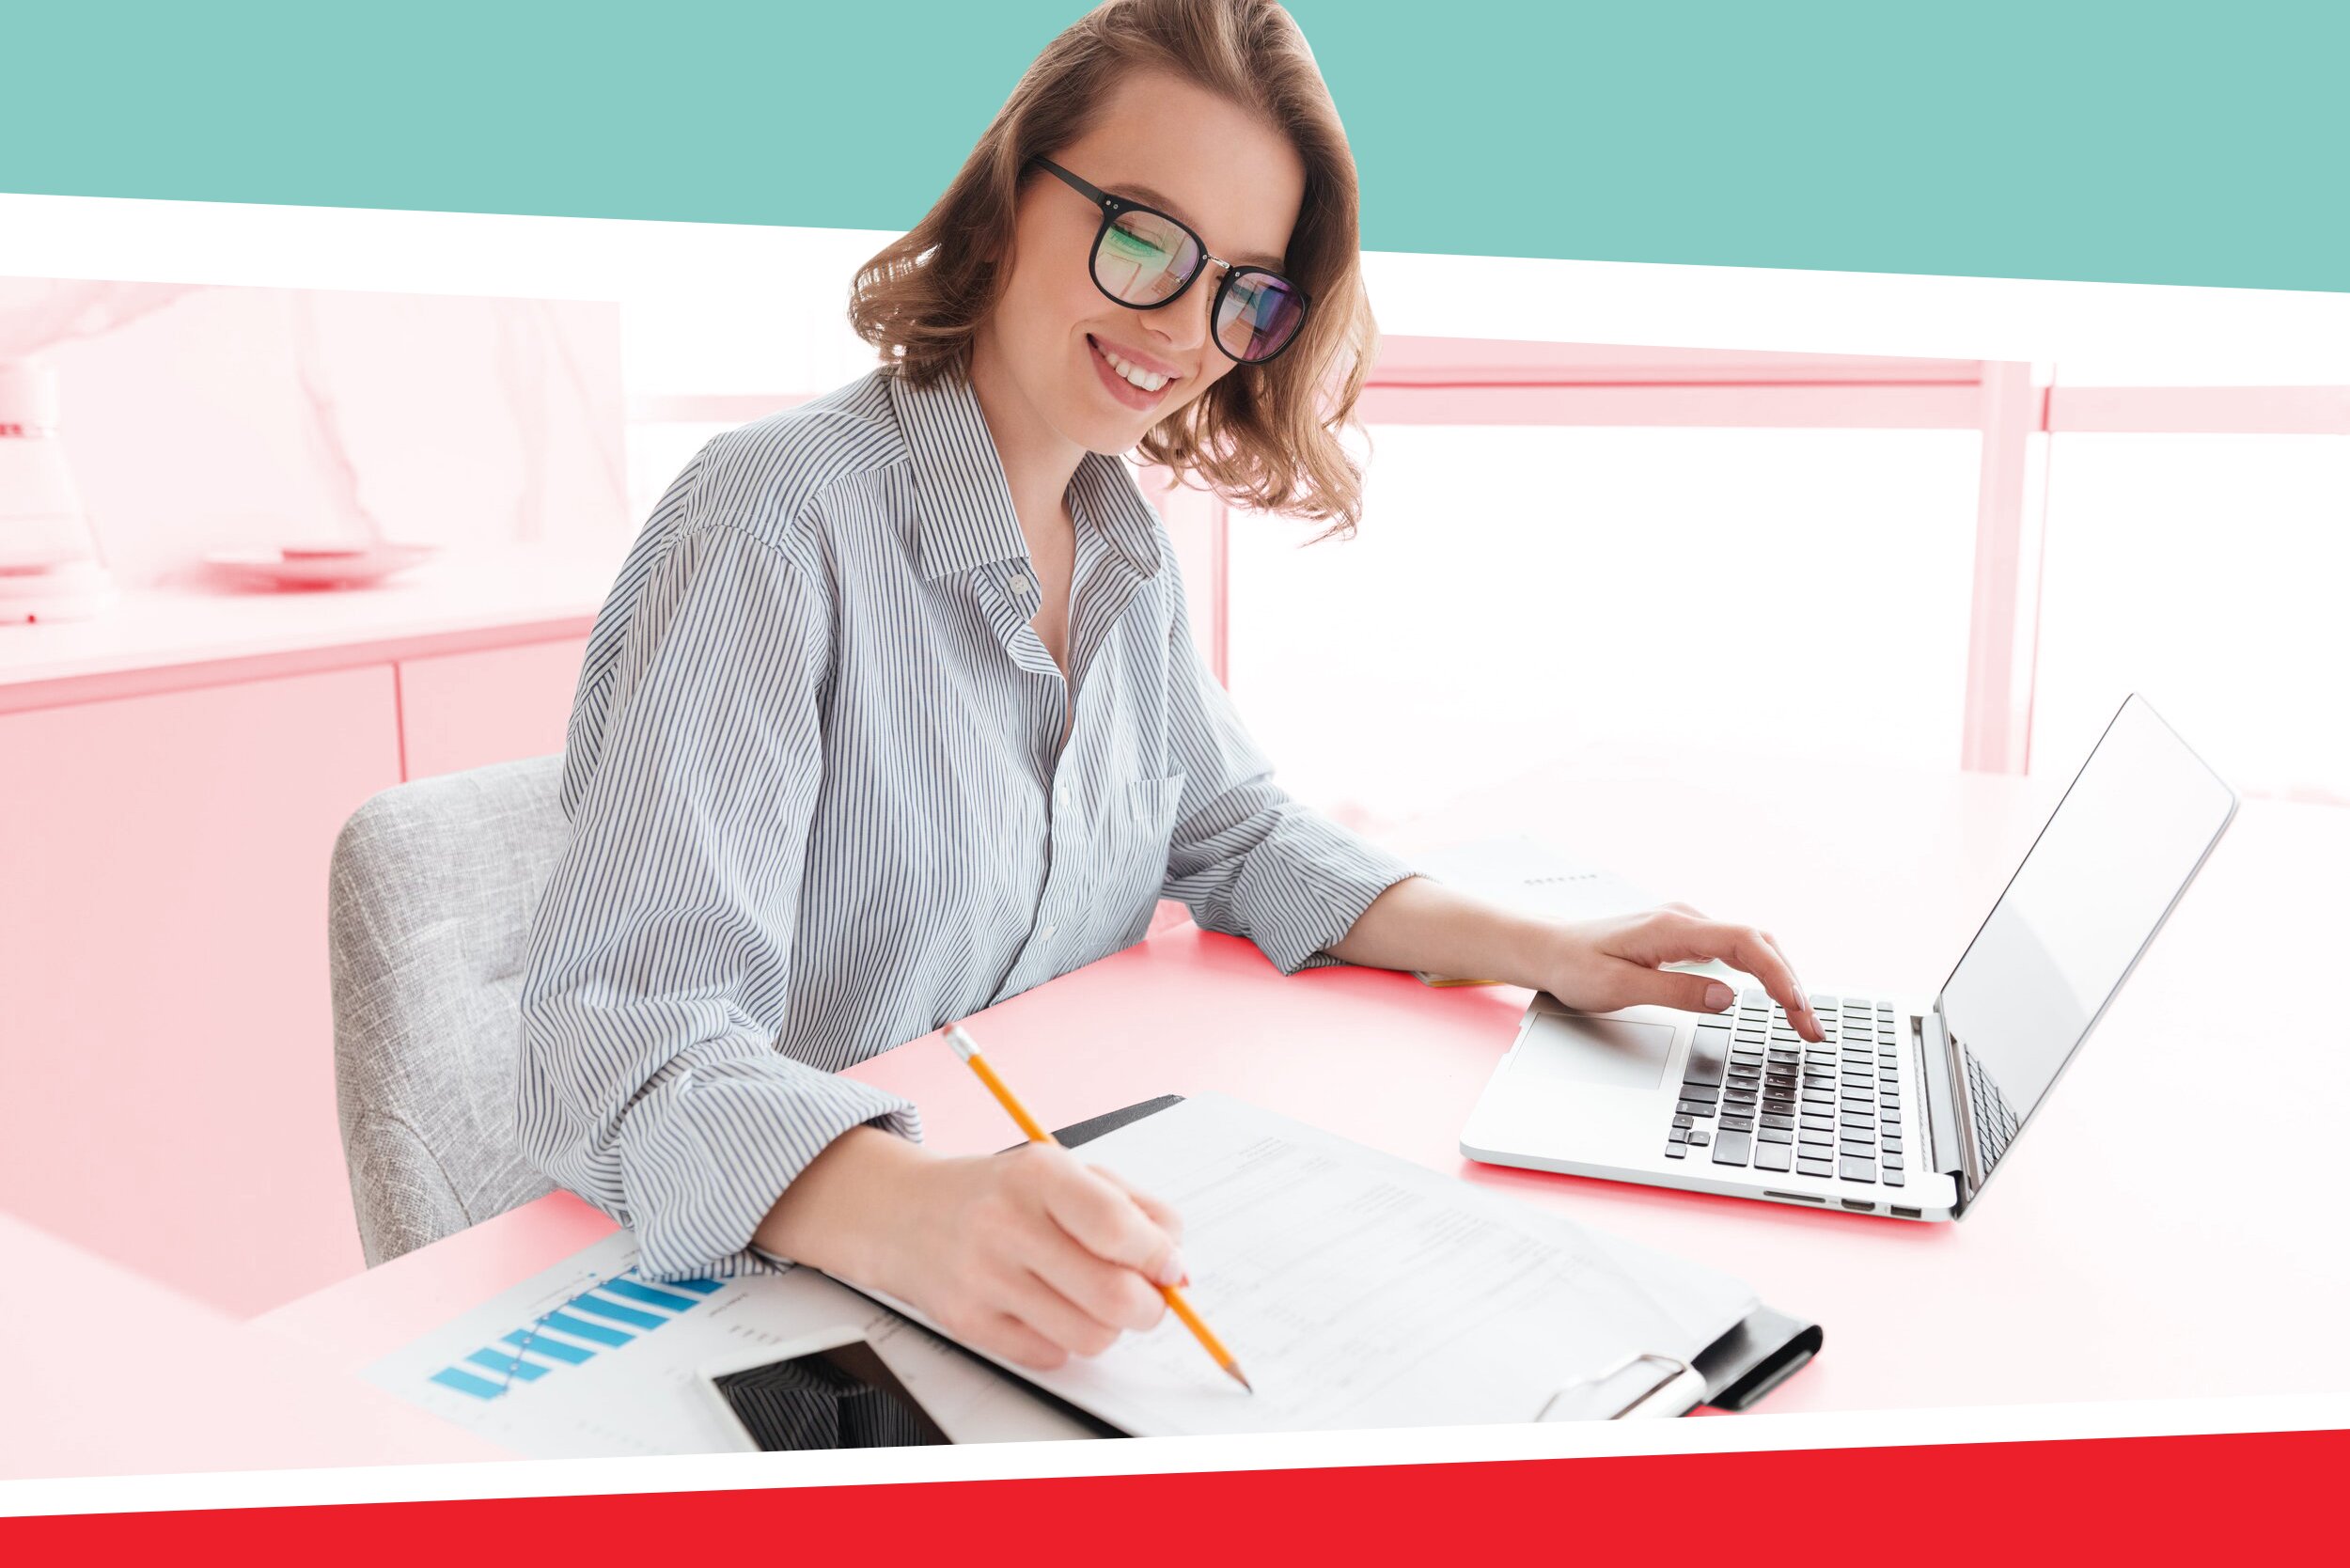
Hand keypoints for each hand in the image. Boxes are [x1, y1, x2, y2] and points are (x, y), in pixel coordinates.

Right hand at [760, 1128, 1187, 1370]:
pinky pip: (1051, 1356)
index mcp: (1039, 1175)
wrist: (906, 1213)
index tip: (1170, 1267)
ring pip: (1089, 1337)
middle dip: (1148, 1306)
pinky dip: (1066, 1341)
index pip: (1117, 1228)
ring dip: (1110, 1328)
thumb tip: (1178, 1265)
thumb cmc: (1002, 1193)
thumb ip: (1133, 1208)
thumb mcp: (1067, 1172)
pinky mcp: (968, 1323)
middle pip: (1111, 1295)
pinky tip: (1049, 1308)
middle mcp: (1006, 1225)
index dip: (1158, 1257)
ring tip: (1093, 1300)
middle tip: (1147, 1297)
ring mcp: (983, 1279)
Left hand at [1541, 903, 1824, 1041]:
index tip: (1797, 1007)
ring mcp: (1688, 926)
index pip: (1744, 942)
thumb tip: (1728, 998)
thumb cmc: (1575, 968)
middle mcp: (1686, 919)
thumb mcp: (1618, 989)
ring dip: (1783, 980)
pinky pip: (1738, 950)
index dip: (1777, 974)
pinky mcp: (1687, 938)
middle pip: (1759, 943)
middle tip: (1812, 1030)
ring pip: (1753, 946)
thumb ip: (1674, 992)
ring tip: (1803, 1022)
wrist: (1549, 949)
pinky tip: (1777, 998)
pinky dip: (1764, 974)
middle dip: (1792, 984)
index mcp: (1672, 926)